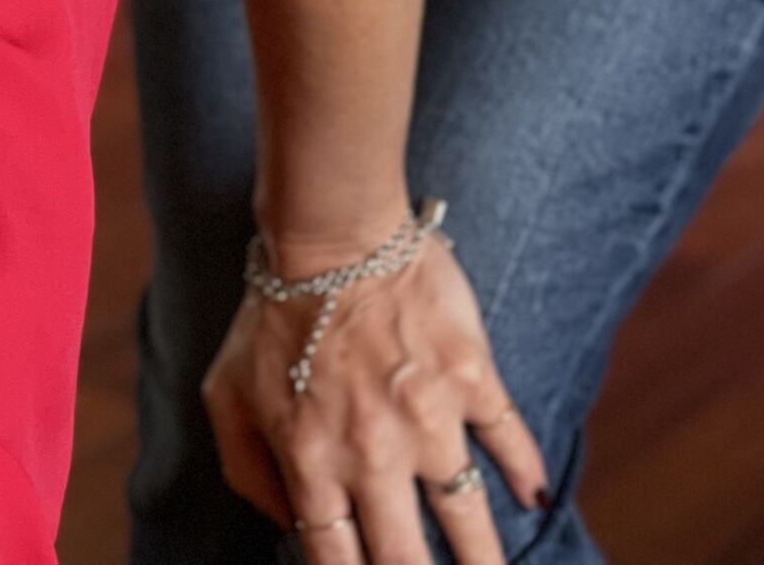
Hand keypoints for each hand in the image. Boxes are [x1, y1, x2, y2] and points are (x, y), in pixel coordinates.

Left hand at [201, 235, 549, 563]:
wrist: (329, 233)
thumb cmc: (272, 313)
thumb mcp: (228, 393)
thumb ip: (246, 469)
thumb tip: (283, 525)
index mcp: (311, 463)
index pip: (337, 562)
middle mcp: (373, 456)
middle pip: (406, 560)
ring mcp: (428, 419)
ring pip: (469, 519)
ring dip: (485, 559)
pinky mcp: (470, 378)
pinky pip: (509, 439)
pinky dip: (527, 473)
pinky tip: (535, 498)